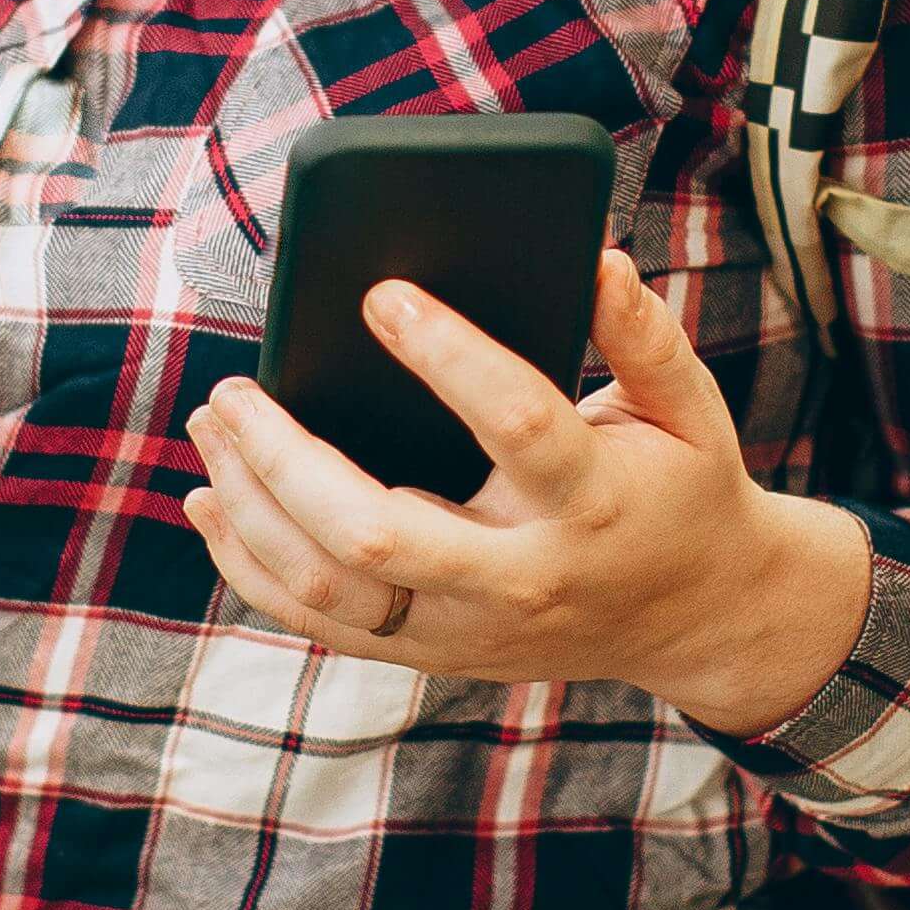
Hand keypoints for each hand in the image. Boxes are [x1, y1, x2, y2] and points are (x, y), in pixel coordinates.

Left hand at [183, 249, 874, 740]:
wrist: (698, 617)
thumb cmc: (683, 487)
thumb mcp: (688, 406)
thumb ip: (645, 335)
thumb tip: (596, 258)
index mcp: (594, 501)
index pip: (516, 423)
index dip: (448, 356)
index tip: (380, 295)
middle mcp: (524, 578)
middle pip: (379, 534)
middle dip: (287, 458)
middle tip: (232, 388)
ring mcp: (472, 628)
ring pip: (330, 589)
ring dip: (251, 510)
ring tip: (211, 429)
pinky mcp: (436, 651)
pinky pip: (321, 622)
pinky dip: (251, 566)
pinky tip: (210, 503)